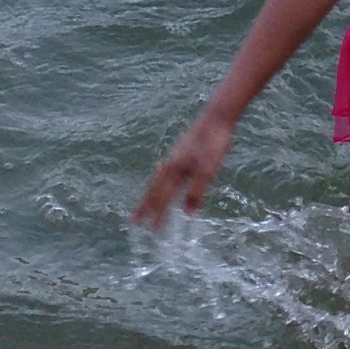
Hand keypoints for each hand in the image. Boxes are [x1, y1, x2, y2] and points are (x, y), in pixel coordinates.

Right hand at [132, 112, 235, 228]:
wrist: (216, 118)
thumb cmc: (213, 144)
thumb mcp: (208, 170)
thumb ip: (196, 191)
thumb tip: (187, 213)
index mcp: (175, 170)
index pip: (164, 198)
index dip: (158, 214)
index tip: (151, 230)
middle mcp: (169, 165)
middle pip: (153, 190)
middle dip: (144, 206)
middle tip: (133, 221)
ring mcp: (173, 158)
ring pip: (155, 181)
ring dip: (148, 195)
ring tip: (141, 206)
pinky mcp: (179, 153)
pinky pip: (162, 174)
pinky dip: (156, 183)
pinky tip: (158, 183)